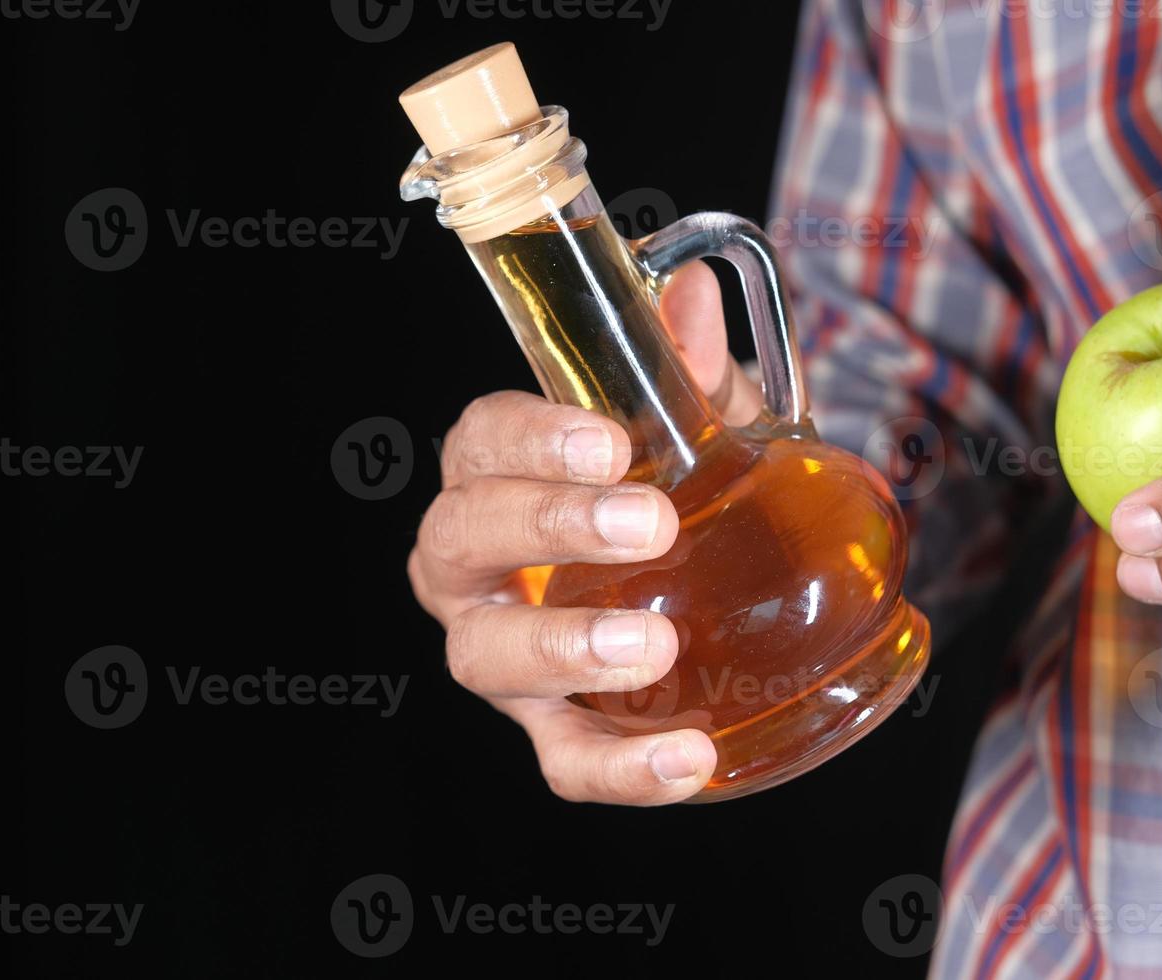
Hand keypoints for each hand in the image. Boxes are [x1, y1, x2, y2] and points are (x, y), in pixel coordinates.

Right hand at [408, 261, 762, 802]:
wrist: (699, 583)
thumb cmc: (670, 486)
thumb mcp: (692, 427)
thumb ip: (688, 374)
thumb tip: (689, 297)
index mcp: (498, 473)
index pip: (480, 442)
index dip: (531, 439)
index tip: (610, 441)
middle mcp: (475, 565)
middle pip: (463, 538)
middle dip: (548, 526)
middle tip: (649, 525)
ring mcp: (504, 650)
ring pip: (485, 656)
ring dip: (561, 648)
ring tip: (653, 646)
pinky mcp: (552, 729)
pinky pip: (563, 759)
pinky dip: (618, 768)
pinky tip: (688, 758)